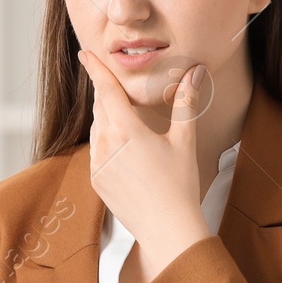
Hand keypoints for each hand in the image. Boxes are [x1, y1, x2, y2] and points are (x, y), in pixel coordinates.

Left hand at [77, 49, 210, 270]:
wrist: (166, 228)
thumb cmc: (179, 185)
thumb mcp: (184, 140)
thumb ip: (186, 103)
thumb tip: (196, 72)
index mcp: (127, 131)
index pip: (106, 90)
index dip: (96, 69)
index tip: (86, 53)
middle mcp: (106, 144)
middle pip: (101, 106)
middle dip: (107, 92)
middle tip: (115, 82)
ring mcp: (97, 164)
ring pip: (97, 128)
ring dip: (107, 116)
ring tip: (126, 117)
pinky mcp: (96, 180)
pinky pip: (96, 150)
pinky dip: (106, 140)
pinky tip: (124, 146)